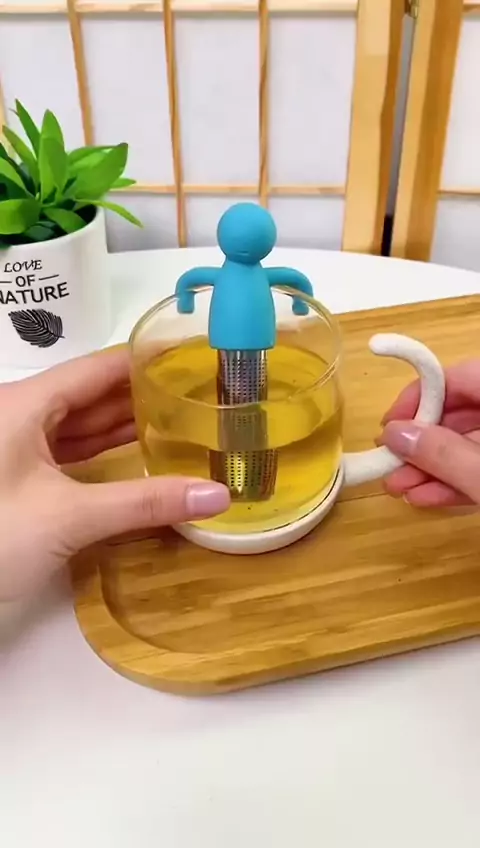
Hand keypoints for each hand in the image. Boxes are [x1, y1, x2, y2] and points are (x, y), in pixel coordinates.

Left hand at [0, 347, 229, 599]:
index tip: (189, 356)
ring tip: (177, 420)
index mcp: (23, 404)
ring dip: (122, 426)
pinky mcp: (14, 478)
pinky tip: (134, 456)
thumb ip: (144, 503)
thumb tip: (216, 497)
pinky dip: (100, 454)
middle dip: (140, 395)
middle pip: (89, 395)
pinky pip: (65, 454)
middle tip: (195, 393)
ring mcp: (13, 448)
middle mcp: (17, 416)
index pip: (97, 369)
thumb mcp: (69, 517)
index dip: (143, 360)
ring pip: (76, 426)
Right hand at [380, 360, 479, 507]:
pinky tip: (423, 496)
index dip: (420, 395)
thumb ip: (444, 454)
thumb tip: (395, 435)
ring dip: (430, 466)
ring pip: (468, 444)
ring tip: (397, 486)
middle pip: (459, 413)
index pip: (459, 376)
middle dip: (421, 440)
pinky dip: (453, 481)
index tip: (389, 424)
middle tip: (387, 461)